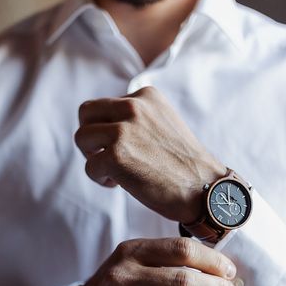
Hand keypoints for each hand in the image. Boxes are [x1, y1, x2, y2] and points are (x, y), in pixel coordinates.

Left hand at [75, 86, 226, 222]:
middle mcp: (133, 106)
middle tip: (104, 155)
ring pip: (82, 138)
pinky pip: (90, 166)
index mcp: (145, 96)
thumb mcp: (162, 123)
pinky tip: (120, 184)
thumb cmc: (183, 163)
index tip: (125, 147)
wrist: (203, 189)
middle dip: (90, 136)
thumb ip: (136, 117)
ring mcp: (122, 130)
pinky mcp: (115, 156)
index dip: (107, 128)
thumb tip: (102, 125)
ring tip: (115, 172)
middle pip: (85, 113)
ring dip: (93, 158)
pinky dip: (101, 179)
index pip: (105, 105)